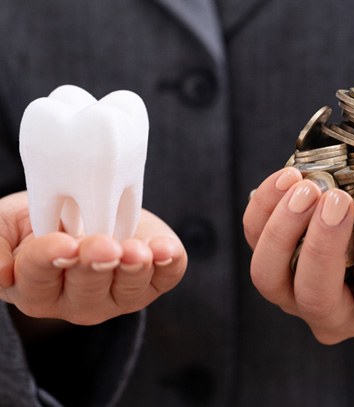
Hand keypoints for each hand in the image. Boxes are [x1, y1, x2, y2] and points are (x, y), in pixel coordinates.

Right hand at [0, 192, 186, 324]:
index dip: (50, 260)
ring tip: (137, 251)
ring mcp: (117, 294)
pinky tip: (166, 250)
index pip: (39, 277)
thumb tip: (1, 272)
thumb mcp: (10, 223)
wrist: (89, 210)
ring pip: (128, 289)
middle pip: (87, 289)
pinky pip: (164, 279)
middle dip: (96, 266)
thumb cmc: (46, 218)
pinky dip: (169, 265)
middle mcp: (77, 299)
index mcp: (38, 285)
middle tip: (105, 246)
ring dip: (134, 269)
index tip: (63, 243)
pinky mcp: (150, 282)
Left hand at [243, 167, 353, 343]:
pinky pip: (253, 239)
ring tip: (306, 188)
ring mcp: (289, 294)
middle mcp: (329, 315)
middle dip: (323, 242)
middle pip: (315, 293)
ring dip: (284, 228)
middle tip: (336, 199)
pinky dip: (263, 207)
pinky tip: (287, 180)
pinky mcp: (267, 265)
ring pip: (268, 275)